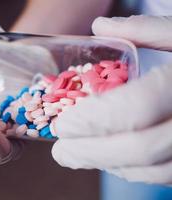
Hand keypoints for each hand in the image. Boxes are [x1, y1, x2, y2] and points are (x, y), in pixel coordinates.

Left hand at [51, 15, 171, 184]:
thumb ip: (147, 29)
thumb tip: (100, 27)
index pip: (137, 109)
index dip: (94, 120)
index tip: (63, 125)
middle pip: (139, 149)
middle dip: (91, 152)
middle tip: (61, 151)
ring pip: (152, 170)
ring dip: (107, 163)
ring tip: (78, 154)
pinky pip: (164, 175)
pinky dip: (131, 169)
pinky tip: (110, 158)